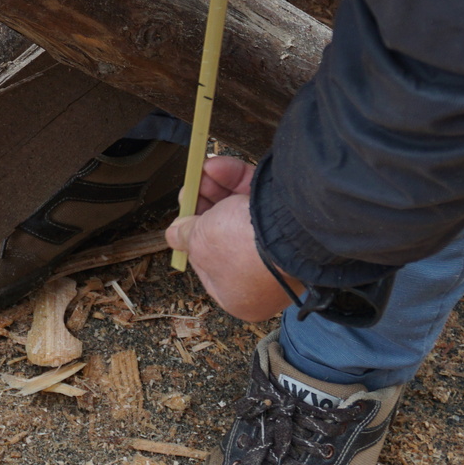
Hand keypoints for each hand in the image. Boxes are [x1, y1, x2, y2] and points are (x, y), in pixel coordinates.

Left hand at [167, 156, 302, 321]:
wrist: (288, 229)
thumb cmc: (244, 250)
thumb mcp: (200, 243)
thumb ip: (185, 236)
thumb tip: (175, 234)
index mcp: (244, 297)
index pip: (211, 268)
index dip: (194, 242)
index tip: (182, 223)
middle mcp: (264, 276)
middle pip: (226, 235)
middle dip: (204, 208)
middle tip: (190, 191)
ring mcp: (278, 248)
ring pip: (240, 212)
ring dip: (216, 188)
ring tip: (202, 172)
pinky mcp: (287, 218)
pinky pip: (256, 197)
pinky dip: (236, 179)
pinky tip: (218, 166)